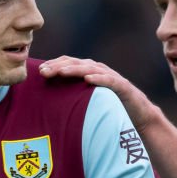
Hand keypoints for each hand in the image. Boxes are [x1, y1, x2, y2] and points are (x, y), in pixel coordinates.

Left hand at [39, 56, 158, 132]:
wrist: (138, 114)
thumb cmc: (109, 107)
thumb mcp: (87, 99)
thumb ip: (72, 95)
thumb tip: (48, 101)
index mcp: (88, 71)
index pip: (68, 63)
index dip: (54, 64)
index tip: (38, 71)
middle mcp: (98, 70)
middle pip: (75, 64)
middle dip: (58, 66)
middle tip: (43, 71)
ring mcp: (110, 77)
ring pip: (90, 69)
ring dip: (74, 69)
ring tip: (61, 72)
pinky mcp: (122, 86)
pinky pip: (109, 81)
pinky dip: (98, 78)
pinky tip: (88, 79)